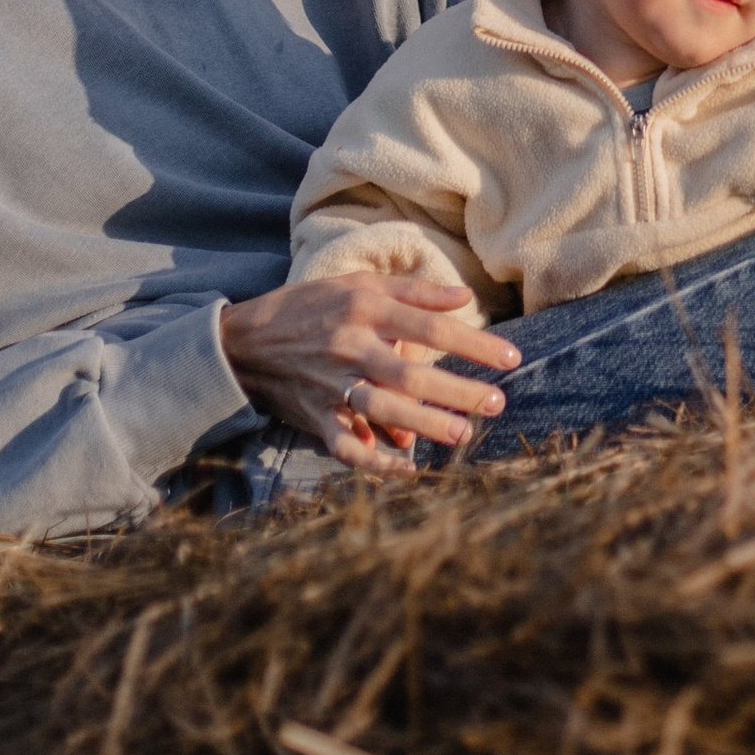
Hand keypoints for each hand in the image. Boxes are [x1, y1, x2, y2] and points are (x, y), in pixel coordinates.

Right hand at [219, 271, 516, 477]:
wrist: (243, 342)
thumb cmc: (309, 307)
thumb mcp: (357, 285)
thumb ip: (413, 292)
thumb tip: (464, 296)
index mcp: (364, 310)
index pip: (431, 328)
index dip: (474, 344)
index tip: (512, 358)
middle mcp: (349, 347)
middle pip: (411, 375)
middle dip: (458, 392)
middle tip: (496, 403)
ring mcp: (330, 386)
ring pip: (383, 411)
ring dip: (426, 426)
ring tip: (464, 434)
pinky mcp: (314, 417)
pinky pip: (347, 446)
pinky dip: (376, 463)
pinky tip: (407, 468)